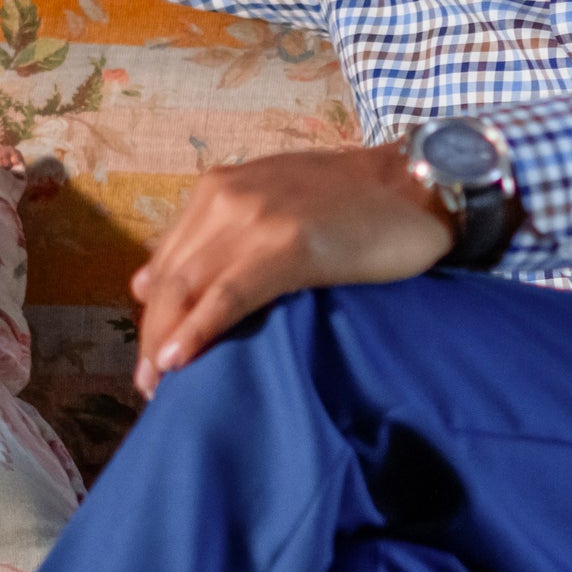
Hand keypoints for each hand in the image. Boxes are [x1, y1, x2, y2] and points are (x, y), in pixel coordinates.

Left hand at [129, 143, 453, 396]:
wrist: (422, 183)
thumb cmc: (359, 204)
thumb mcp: (276, 207)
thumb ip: (219, 237)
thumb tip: (148, 284)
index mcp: (220, 189)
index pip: (168, 260)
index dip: (156, 312)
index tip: (154, 354)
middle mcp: (226, 199)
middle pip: (170, 278)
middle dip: (152, 335)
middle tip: (148, 386)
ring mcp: (254, 219)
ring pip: (188, 289)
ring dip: (165, 342)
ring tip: (156, 387)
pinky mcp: (287, 245)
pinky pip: (228, 296)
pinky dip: (198, 330)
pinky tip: (178, 361)